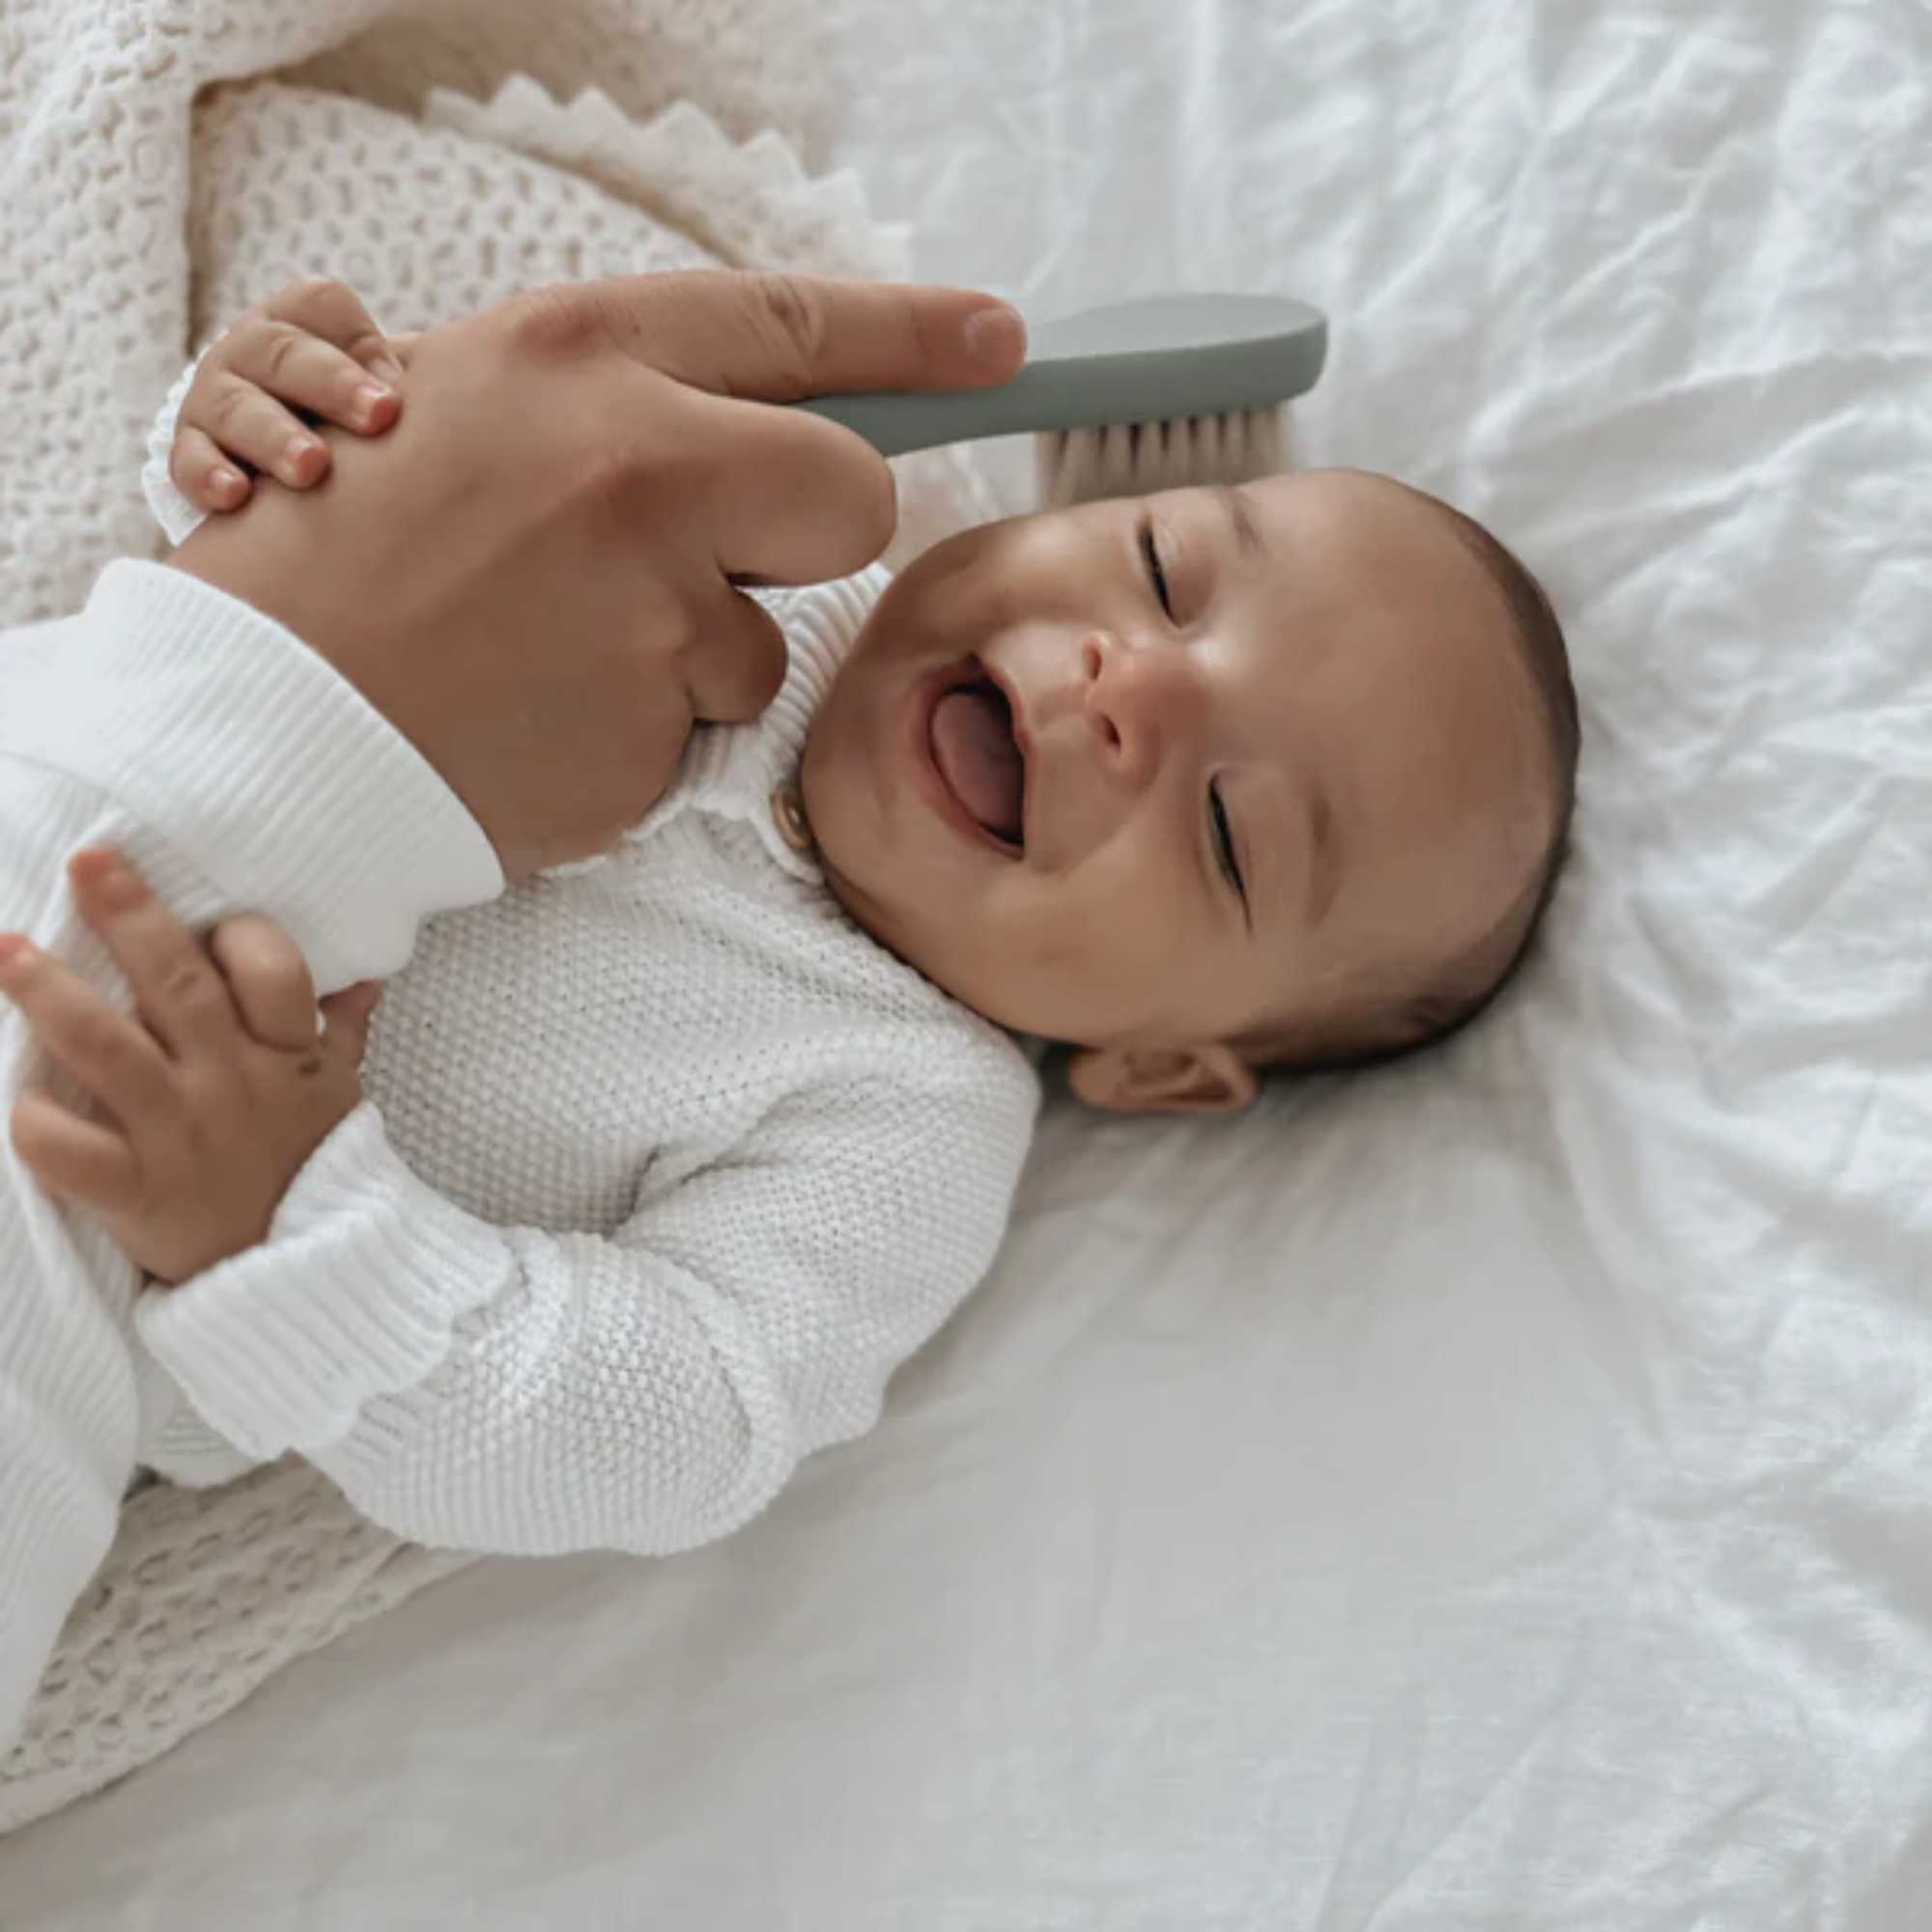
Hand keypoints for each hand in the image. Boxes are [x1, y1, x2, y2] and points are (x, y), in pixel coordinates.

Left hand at [0, 851, 377, 1283]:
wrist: (306, 1283)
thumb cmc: (315, 1175)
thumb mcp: (338, 1098)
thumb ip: (336, 1033)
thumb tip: (361, 978)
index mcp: (285, 1057)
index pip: (274, 972)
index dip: (243, 936)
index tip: (210, 914)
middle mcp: (232, 1086)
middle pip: (176, 986)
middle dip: (128, 917)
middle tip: (87, 861)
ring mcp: (181, 1137)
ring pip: (109, 1050)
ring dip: (52, 995)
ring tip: (9, 949)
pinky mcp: (137, 1193)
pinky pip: (74, 1154)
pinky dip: (37, 1124)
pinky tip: (14, 1095)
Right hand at [169, 278, 406, 514]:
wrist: (279, 471)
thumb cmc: (347, 421)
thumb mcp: (374, 390)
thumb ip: (401, 382)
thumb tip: (445, 395)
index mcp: (297, 324)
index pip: (319, 306)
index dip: (358, 343)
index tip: (399, 396)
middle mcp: (248, 351)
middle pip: (281, 352)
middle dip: (332, 384)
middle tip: (379, 419)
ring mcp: (213, 399)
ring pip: (236, 407)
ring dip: (275, 435)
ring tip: (312, 467)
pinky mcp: (191, 452)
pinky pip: (190, 460)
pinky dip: (210, 476)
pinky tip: (235, 496)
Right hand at [171, 271, 1027, 875]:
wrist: (264, 708)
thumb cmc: (359, 548)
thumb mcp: (474, 402)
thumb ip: (627, 403)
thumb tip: (759, 429)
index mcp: (580, 357)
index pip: (791, 327)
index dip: (912, 333)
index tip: (999, 340)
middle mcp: (634, 466)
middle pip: (847, 495)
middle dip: (809, 535)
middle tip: (702, 558)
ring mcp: (651, 605)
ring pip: (762, 639)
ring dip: (689, 657)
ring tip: (550, 653)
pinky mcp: (652, 728)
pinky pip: (703, 729)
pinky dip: (645, 733)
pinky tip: (549, 716)